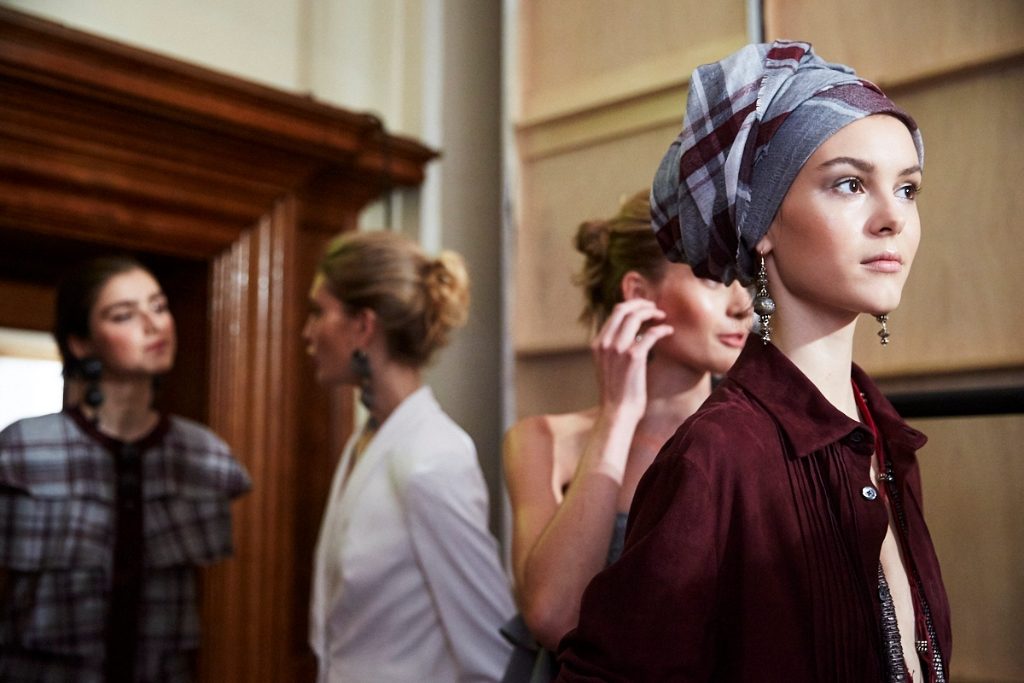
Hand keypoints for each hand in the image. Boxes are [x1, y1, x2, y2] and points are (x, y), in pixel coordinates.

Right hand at [590, 299, 672, 420]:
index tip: (645, 310)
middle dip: (641, 304)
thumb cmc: (617, 393)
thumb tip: (633, 334)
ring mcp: (618, 349)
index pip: (615, 313)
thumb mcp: (608, 366)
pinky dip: (662, 329)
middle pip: (623, 309)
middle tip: (654, 308)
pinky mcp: (633, 357)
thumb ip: (614, 348)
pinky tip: (669, 332)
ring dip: (652, 312)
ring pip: (635, 317)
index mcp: (597, 344)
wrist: (617, 412)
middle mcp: (605, 343)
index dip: (632, 306)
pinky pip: (651, 334)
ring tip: (662, 317)